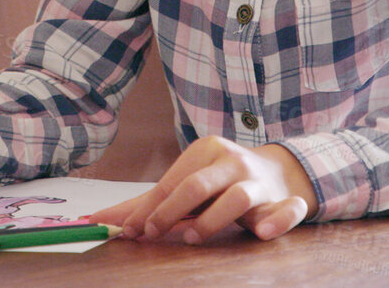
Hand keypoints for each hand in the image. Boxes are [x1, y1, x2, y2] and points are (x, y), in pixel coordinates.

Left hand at [89, 137, 315, 243]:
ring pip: (237, 197)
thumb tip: (101, 220)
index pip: (171, 182)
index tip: (129, 232)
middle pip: (198, 185)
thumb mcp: (188, 184)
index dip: (149, 208)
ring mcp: (261, 181)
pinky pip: (288, 210)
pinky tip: (263, 232)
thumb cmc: (221, 182)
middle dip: (172, 210)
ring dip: (212, 220)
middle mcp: (233, 162)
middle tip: (153, 233)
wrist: (279, 174)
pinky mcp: (286, 201)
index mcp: (206, 151)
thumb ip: (148, 203)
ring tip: (191, 238)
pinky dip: (278, 219)